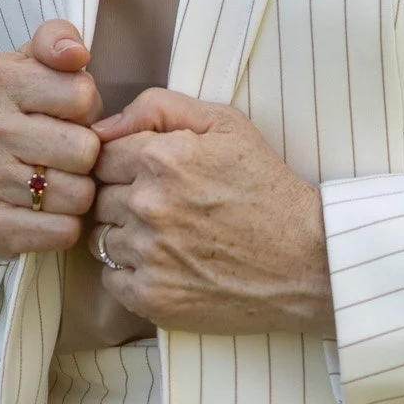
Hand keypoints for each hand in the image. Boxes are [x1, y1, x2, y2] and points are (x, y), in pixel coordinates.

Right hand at [0, 20, 102, 259]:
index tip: (67, 112)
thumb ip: (57, 40)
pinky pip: (61, 232)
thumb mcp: (33, 62)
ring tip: (60, 180)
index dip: (86, 107)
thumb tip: (76, 54)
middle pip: (85, 150)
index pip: (82, 95)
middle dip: (87, 153)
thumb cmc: (19, 110)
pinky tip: (51, 210)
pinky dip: (66, 225)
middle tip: (68, 152)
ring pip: (78, 194)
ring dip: (80, 191)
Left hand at [88, 89, 334, 337]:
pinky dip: (129, 271)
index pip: (103, 154)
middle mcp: (147, 204)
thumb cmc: (266, 187)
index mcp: (161, 157)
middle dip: (123, 196)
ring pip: (100, 236)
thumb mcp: (226, 125)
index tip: (151, 174)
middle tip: (164, 205)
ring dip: (125, 234)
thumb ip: (160, 107)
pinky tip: (165, 263)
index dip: (125, 161)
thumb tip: (104, 125)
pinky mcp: (150, 296)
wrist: (304, 259)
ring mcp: (147, 254)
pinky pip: (109, 277)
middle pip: (99, 195)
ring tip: (166, 235)